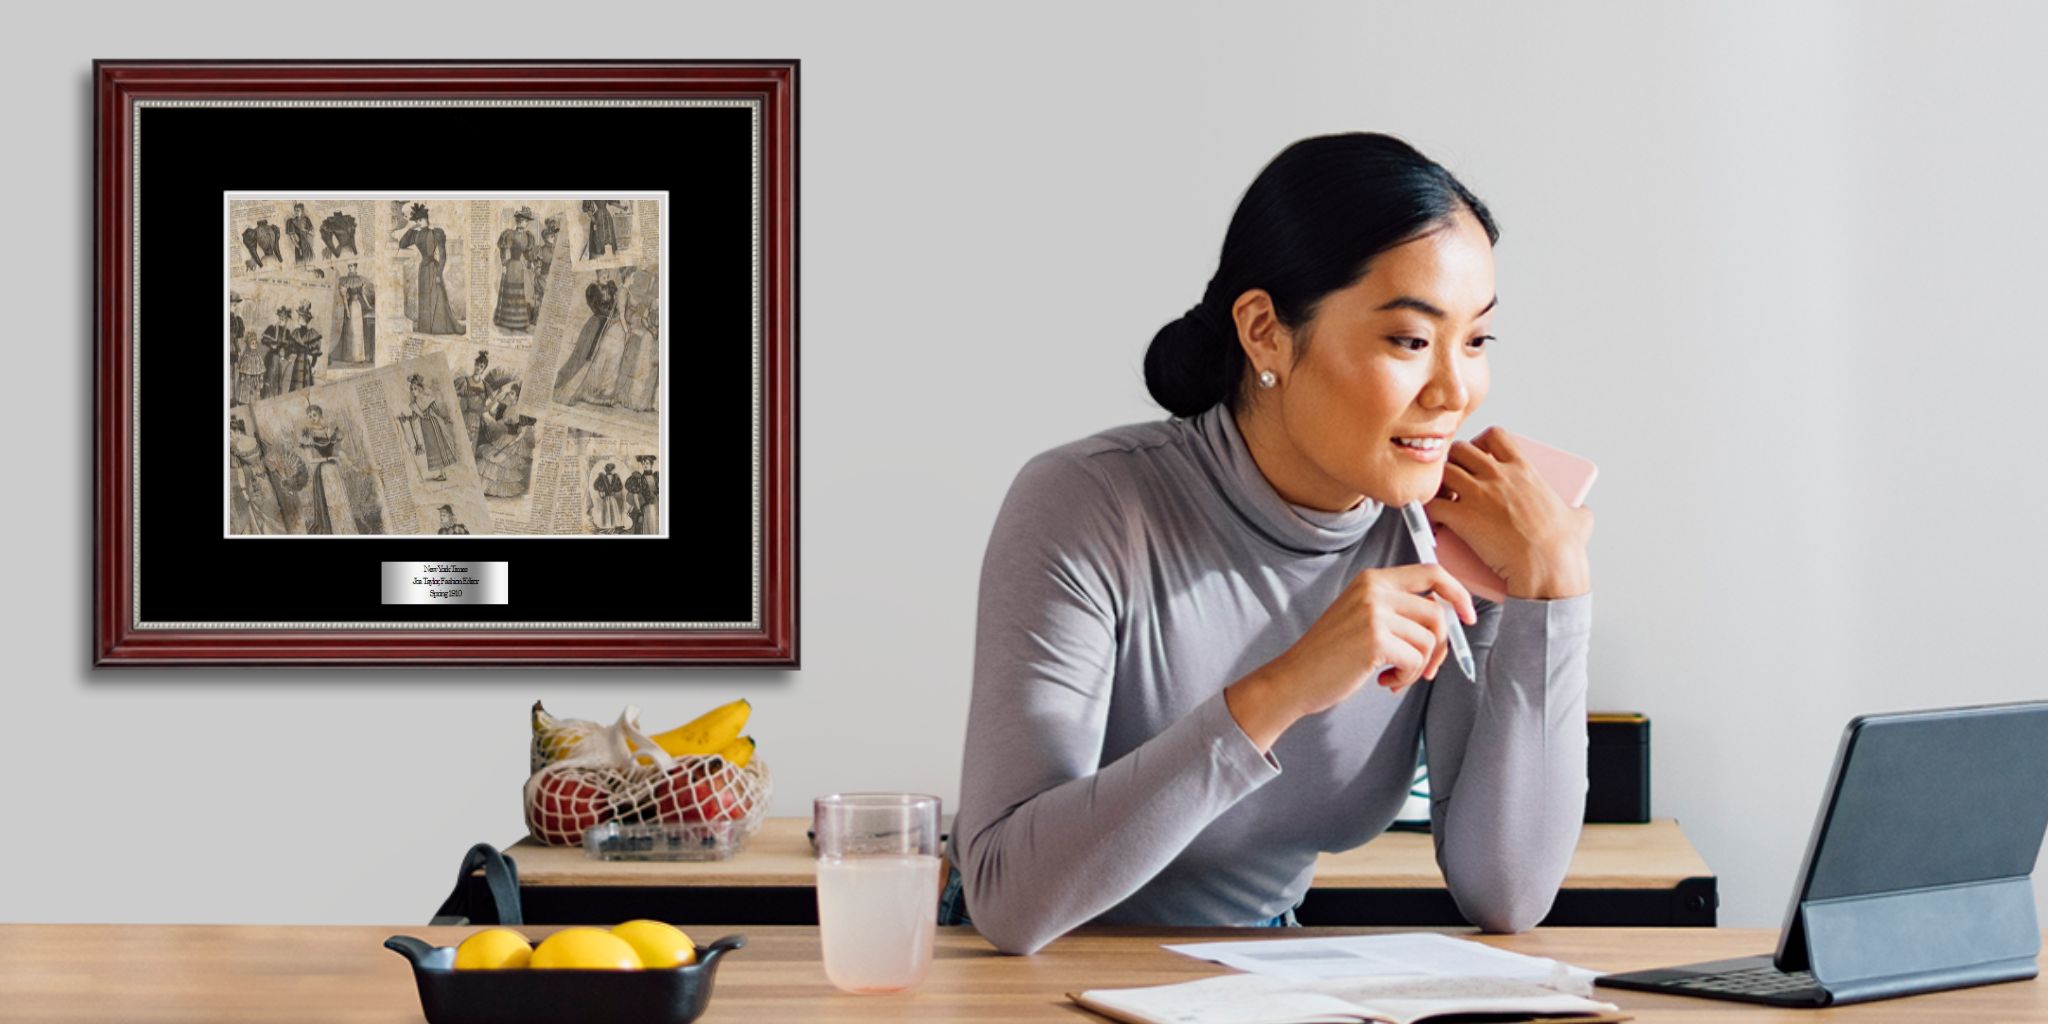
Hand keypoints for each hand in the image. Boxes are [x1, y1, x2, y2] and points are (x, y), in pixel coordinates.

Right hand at [1227, 564, 1475, 750]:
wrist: (1295, 678)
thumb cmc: (1331, 655)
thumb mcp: (1363, 617)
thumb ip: (1398, 610)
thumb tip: (1450, 619)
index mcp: (1373, 579)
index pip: (1432, 572)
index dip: (1458, 593)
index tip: (1468, 617)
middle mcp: (1374, 589)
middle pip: (1438, 612)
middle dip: (1440, 647)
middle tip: (1424, 669)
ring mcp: (1374, 613)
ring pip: (1430, 639)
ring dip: (1419, 666)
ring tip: (1394, 676)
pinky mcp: (1375, 639)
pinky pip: (1416, 659)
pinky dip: (1407, 676)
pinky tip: (1384, 681)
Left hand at [1423, 427, 1592, 599]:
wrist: (1547, 566)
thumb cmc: (1563, 547)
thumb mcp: (1579, 521)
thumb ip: (1577, 511)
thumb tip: (1581, 513)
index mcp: (1523, 470)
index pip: (1496, 436)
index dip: (1482, 442)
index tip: (1479, 455)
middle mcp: (1497, 475)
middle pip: (1462, 450)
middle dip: (1454, 462)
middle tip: (1455, 480)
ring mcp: (1477, 494)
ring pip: (1443, 472)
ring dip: (1438, 484)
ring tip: (1442, 499)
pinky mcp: (1462, 517)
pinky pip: (1432, 504)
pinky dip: (1427, 511)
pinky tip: (1432, 519)